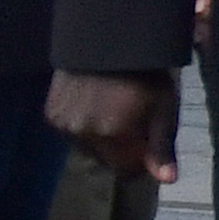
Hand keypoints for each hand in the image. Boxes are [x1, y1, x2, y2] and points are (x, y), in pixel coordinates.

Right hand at [43, 68, 173, 182]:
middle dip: (120, 148)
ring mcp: (63, 123)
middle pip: (105, 158)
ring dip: (99, 137)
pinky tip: (93, 104)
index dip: (139, 160)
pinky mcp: (51, 112)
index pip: (124, 169)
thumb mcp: (163, 107)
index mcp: (110, 134)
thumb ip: (162, 146)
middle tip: (133, 121)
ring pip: (87, 146)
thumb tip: (167, 180)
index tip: (147, 143)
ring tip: (112, 110)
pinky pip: (70, 132)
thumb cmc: (144, 73)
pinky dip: (82, 124)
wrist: (108, 39)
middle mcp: (82, 133)